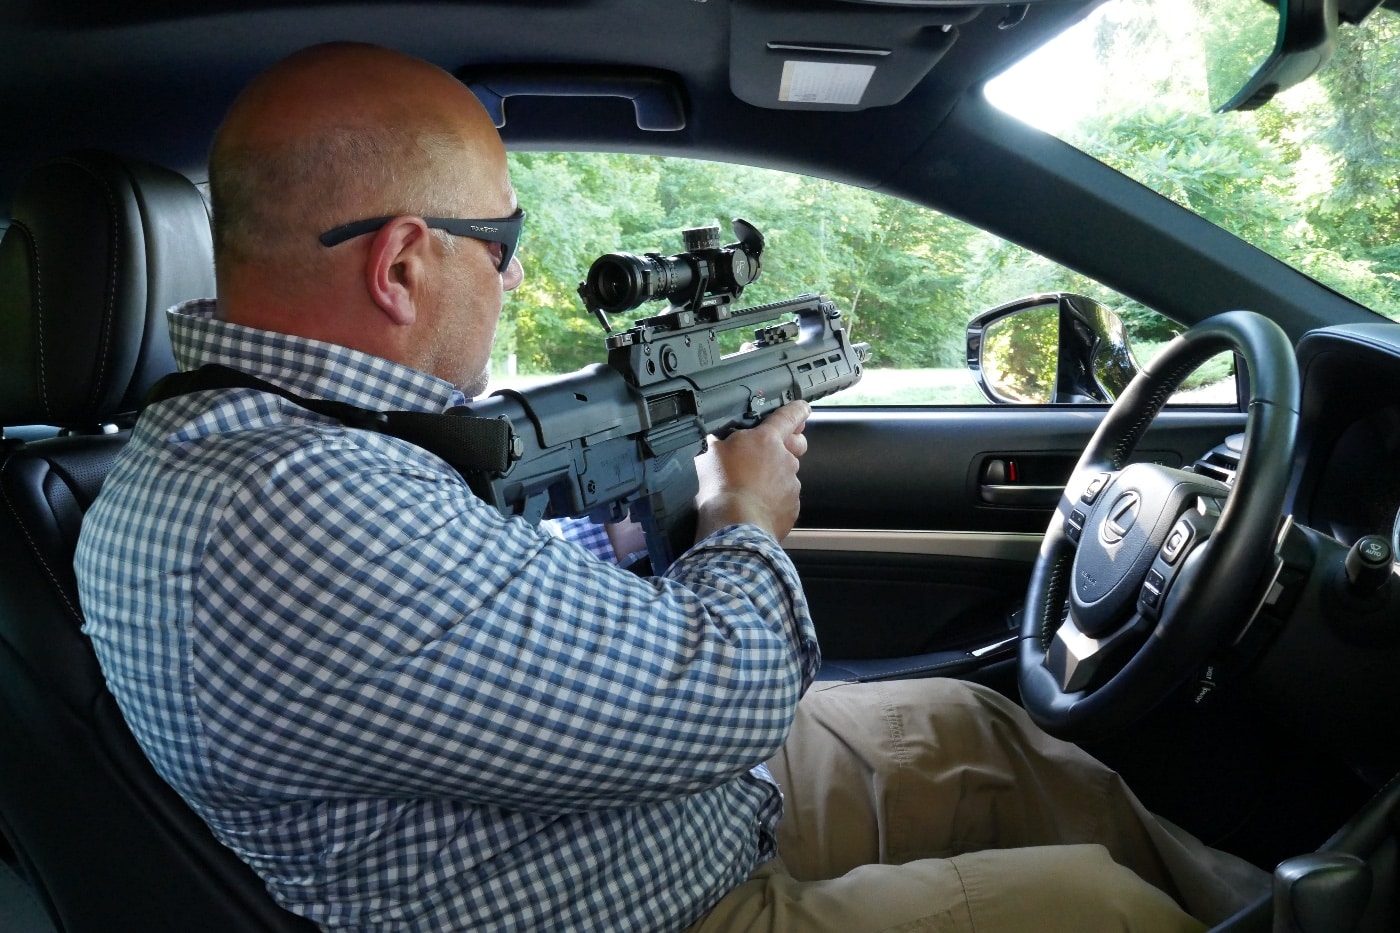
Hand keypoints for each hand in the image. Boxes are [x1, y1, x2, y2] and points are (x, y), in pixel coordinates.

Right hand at [693, 400, 810, 542]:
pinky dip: (773, 502)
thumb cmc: (721, 489)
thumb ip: (721, 443)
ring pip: (787, 476)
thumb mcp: (709, 454)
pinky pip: (785, 500)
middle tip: (769, 453)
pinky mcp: (791, 508)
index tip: (802, 408)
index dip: (797, 410)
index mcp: (766, 440)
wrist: (733, 526)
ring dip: (774, 479)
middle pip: (796, 445)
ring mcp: (791, 485)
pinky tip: (755, 507)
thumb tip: (716, 441)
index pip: (789, 416)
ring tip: (750, 490)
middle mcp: (785, 460)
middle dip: (788, 445)